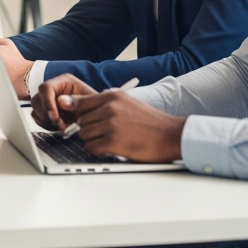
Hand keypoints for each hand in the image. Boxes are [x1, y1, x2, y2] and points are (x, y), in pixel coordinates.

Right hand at [31, 73, 97, 130]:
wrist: (95, 113)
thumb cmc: (94, 105)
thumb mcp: (90, 102)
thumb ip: (77, 101)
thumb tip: (60, 102)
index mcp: (63, 81)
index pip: (46, 88)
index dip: (48, 104)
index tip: (55, 118)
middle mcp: (53, 89)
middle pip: (37, 100)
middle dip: (48, 116)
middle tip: (62, 126)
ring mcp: (47, 99)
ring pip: (36, 110)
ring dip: (47, 121)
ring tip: (63, 125)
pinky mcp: (44, 109)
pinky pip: (36, 117)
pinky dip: (46, 124)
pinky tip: (58, 126)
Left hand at [63, 90, 184, 162]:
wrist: (172, 135)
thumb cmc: (151, 122)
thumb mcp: (127, 103)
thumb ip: (104, 104)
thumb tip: (75, 105)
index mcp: (112, 96)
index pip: (80, 103)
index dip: (80, 115)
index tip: (85, 122)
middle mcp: (110, 107)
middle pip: (80, 121)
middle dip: (89, 130)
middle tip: (103, 135)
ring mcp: (111, 124)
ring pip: (84, 134)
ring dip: (93, 141)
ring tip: (108, 142)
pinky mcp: (114, 141)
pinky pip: (91, 148)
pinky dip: (97, 151)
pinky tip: (109, 150)